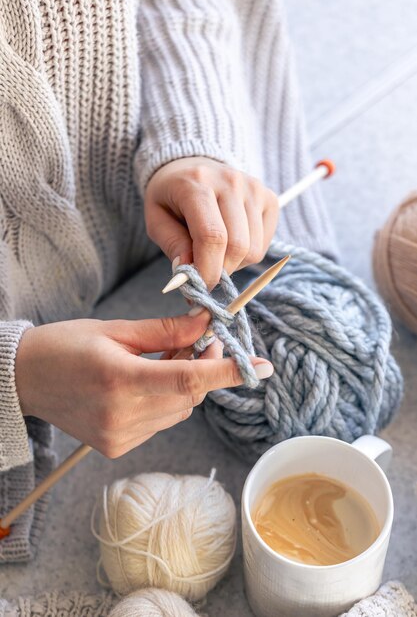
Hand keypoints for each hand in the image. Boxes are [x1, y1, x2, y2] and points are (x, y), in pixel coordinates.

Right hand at [15, 314, 272, 457]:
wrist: (25, 380)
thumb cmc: (66, 346)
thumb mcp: (116, 330)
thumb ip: (167, 332)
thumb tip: (207, 325)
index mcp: (120, 379)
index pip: (189, 379)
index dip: (228, 372)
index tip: (262, 367)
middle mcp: (123, 415)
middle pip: (190, 395)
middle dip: (204, 368)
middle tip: (203, 339)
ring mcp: (120, 437)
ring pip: (180, 410)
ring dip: (185, 385)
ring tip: (163, 360)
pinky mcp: (117, 447)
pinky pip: (162, 422)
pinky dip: (165, 401)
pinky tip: (145, 384)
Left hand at [145, 157, 278, 288]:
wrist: (191, 165)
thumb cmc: (171, 197)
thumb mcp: (157, 220)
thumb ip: (173, 246)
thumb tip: (190, 275)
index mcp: (196, 184)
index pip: (212, 237)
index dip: (208, 271)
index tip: (199, 288)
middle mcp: (230, 182)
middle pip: (238, 247)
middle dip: (221, 271)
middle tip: (205, 272)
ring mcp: (254, 188)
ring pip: (254, 249)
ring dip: (234, 264)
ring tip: (216, 252)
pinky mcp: (269, 197)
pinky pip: (264, 243)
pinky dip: (248, 254)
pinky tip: (231, 242)